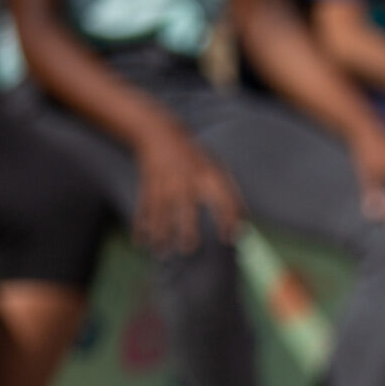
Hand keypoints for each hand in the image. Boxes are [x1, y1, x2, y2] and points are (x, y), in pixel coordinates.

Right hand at [132, 122, 243, 253]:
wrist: (160, 134)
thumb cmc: (196, 158)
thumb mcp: (218, 168)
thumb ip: (231, 194)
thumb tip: (245, 222)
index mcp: (208, 176)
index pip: (222, 199)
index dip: (228, 218)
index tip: (229, 238)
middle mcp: (186, 180)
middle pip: (186, 207)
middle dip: (187, 228)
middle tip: (188, 248)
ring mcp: (165, 182)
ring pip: (162, 211)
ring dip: (160, 232)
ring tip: (160, 252)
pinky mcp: (148, 184)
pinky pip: (144, 207)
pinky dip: (140, 224)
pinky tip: (139, 241)